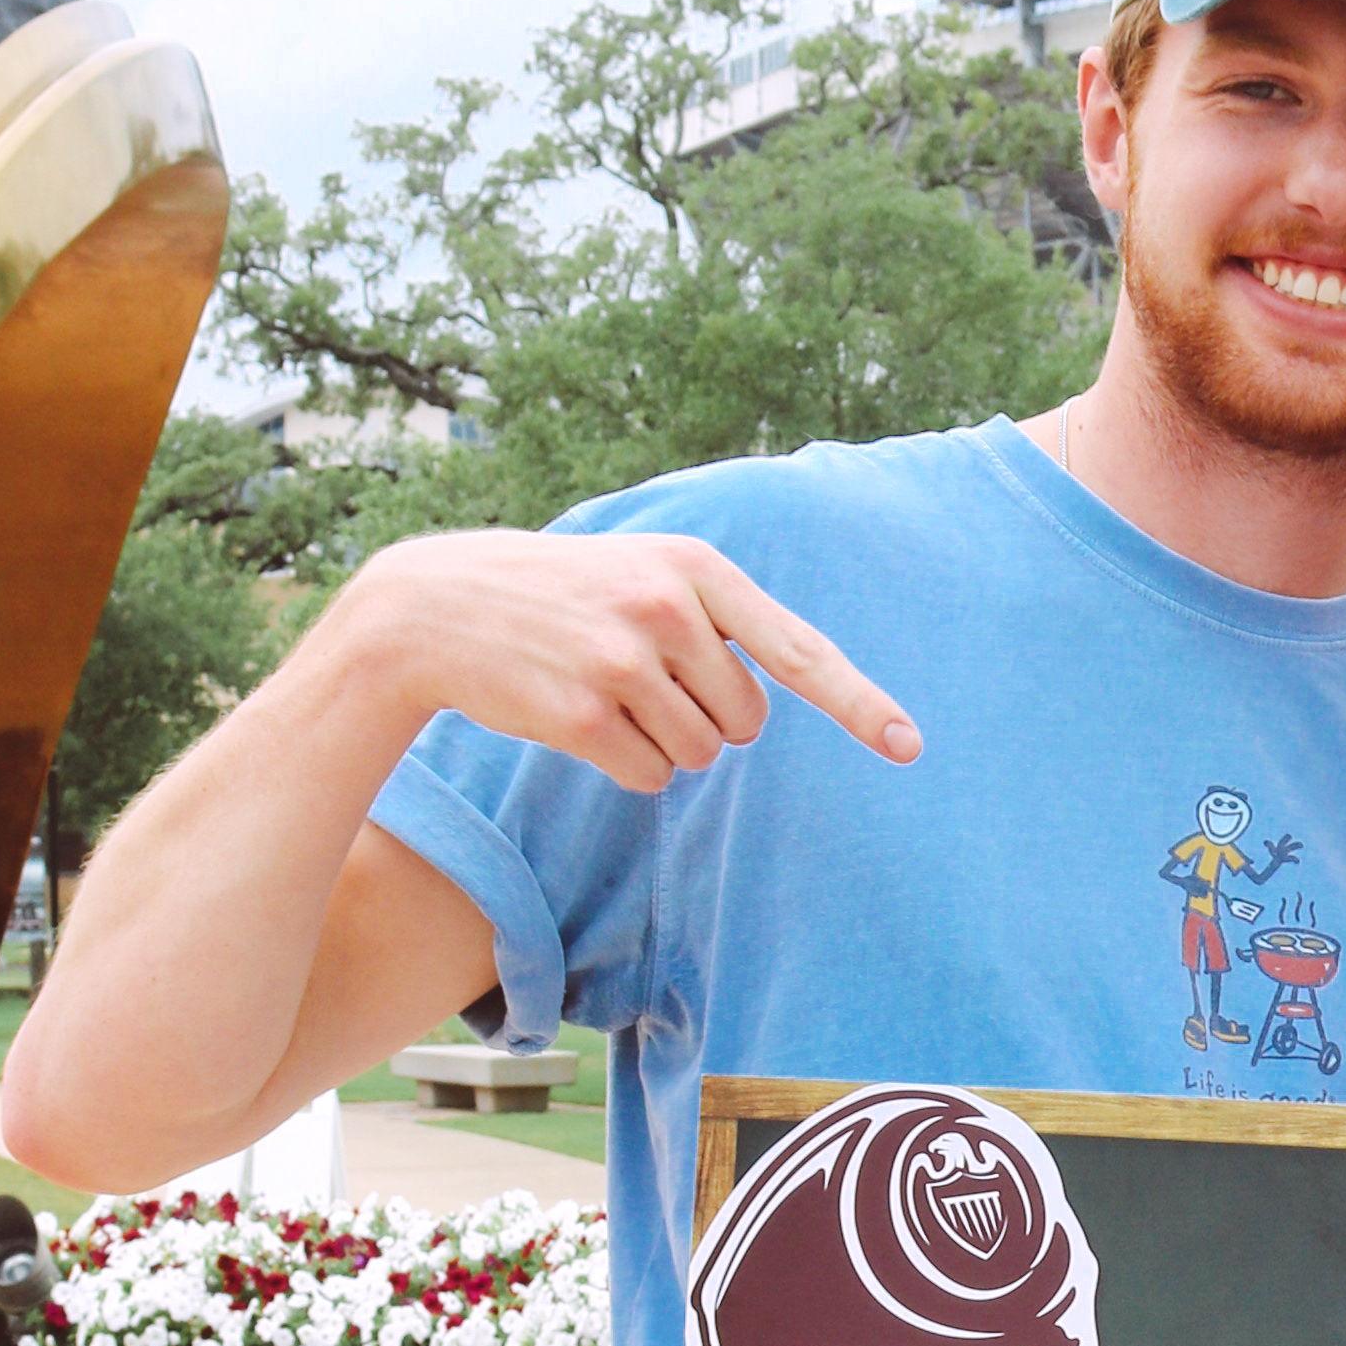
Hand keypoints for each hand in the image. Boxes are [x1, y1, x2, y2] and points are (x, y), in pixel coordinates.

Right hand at [329, 526, 918, 795]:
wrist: (436, 608)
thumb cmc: (557, 597)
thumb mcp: (639, 574)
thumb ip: (712, 619)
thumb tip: (767, 705)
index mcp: (696, 568)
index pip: (798, 648)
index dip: (858, 703)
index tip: (909, 746)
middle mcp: (668, 608)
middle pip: (747, 721)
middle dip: (707, 718)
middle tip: (641, 679)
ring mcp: (623, 661)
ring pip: (700, 755)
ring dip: (661, 743)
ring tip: (601, 690)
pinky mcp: (582, 712)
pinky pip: (650, 776)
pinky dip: (625, 764)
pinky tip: (576, 718)